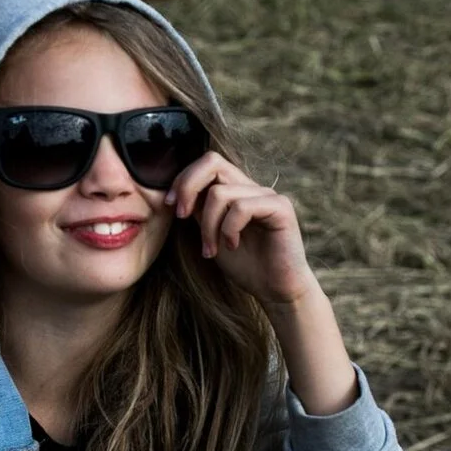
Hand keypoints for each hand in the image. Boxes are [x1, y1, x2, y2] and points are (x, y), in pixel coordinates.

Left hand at [170, 153, 320, 308]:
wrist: (275, 289)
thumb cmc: (244, 264)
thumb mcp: (210, 234)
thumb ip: (198, 211)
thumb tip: (174, 193)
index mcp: (236, 189)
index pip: (206, 164)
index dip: (183, 180)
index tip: (170, 206)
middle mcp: (251, 187)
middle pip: (212, 161)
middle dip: (188, 187)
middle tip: (180, 215)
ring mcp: (267, 195)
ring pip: (219, 193)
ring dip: (207, 226)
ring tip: (210, 250)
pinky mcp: (280, 207)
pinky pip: (241, 208)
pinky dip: (228, 230)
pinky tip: (232, 246)